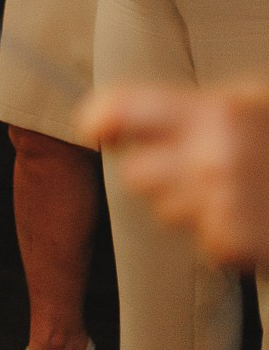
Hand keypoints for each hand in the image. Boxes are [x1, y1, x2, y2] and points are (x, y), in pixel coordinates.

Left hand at [81, 78, 268, 268]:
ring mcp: (224, 205)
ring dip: (191, 204)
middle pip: (135, 172)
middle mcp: (213, 157)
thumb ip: (189, 111)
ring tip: (241, 192)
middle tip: (199, 165)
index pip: (125, 109)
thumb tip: (107, 119)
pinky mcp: (235, 245)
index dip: (102, 118)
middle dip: (157, 170)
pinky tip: (256, 218)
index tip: (96, 127)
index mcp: (217, 112)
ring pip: (165, 209)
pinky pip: (200, 240)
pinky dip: (222, 234)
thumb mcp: (251, 105)